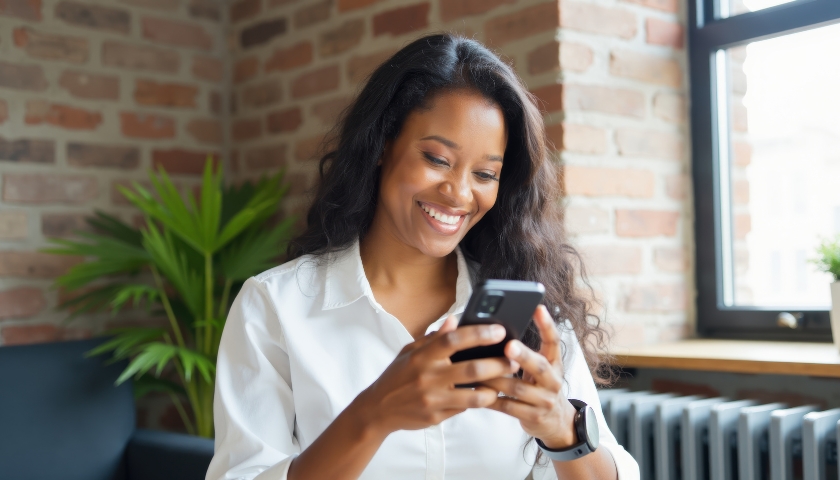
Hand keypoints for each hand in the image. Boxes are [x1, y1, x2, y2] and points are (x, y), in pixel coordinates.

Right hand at [355, 316, 518, 434]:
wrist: (378, 409)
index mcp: (421, 356)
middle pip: (471, 369)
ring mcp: (432, 399)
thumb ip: (433, 337)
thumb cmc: (397, 376)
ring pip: (473, 394)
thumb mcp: (409, 351)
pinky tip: (488, 394)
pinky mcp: (435, 416)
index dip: (478, 333)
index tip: (499, 331)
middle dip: (497, 364)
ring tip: (506, 380)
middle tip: (513, 359)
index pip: (453, 340)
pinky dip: (478, 401)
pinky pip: (464, 408)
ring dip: (494, 387)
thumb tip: (454, 320)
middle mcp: (427, 376)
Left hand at [481, 305, 578, 449]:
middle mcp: (553, 381)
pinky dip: (491, 398)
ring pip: (517, 388)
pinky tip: (476, 390)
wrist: (556, 422)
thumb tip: (498, 331)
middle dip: (523, 355)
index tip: (538, 308)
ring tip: (477, 367)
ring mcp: (544, 401)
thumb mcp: (542, 369)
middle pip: (539, 366)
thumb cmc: (540, 386)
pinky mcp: (532, 417)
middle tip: (508, 345)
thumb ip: (527, 354)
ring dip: (496, 378)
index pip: (554, 341)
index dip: (547, 325)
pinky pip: (508, 406)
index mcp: (555, 364)